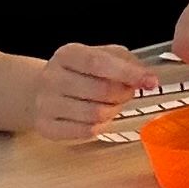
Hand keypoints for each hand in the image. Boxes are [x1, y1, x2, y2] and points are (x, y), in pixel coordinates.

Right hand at [26, 42, 152, 141]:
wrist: (37, 91)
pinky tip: (96, 118)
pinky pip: (86, 132)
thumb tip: (146, 77)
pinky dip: (100, 127)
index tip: (151, 81)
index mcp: (67, 55)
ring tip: (110, 105)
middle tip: (126, 93)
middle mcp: (52, 78)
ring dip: (113, 111)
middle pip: (102, 91)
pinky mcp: (45, 127)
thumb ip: (125, 61)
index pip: (99, 63)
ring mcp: (45, 104)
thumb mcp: (99, 55)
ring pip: (96, 114)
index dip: (128, 73)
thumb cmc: (78, 72)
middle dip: (123, 94)